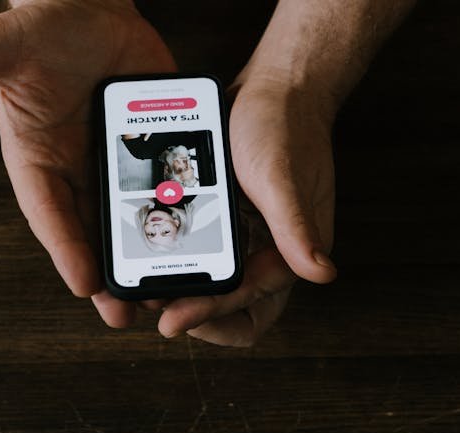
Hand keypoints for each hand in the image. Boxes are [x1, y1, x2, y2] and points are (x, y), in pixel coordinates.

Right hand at [0, 0, 175, 324]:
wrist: (93, 6)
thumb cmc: (38, 25)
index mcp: (37, 160)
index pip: (51, 214)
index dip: (67, 250)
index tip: (83, 285)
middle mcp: (78, 170)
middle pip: (94, 233)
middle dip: (109, 277)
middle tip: (127, 316)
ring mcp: (117, 165)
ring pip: (133, 222)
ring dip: (148, 259)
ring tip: (169, 297)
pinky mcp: (151, 151)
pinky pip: (168, 189)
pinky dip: (183, 217)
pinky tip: (202, 243)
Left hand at [150, 79, 338, 345]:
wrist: (278, 87)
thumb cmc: (286, 128)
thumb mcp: (281, 179)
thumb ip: (297, 229)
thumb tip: (322, 274)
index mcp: (290, 257)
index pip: (250, 311)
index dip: (213, 319)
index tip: (172, 319)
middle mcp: (268, 256)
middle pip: (227, 311)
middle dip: (188, 313)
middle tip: (146, 304)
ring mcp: (246, 240)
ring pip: (208, 285)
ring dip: (177, 289)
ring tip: (137, 285)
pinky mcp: (225, 219)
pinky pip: (198, 251)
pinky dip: (174, 256)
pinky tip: (143, 249)